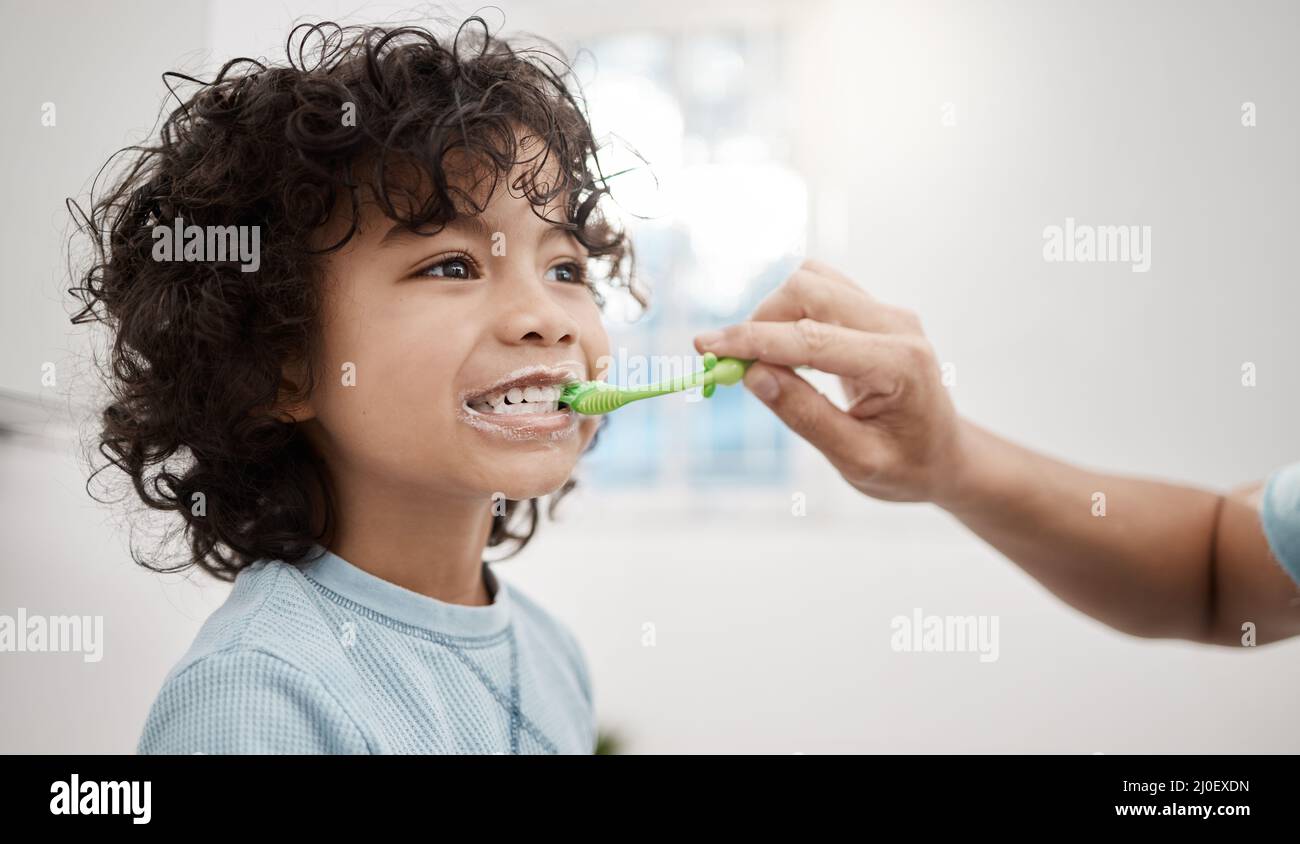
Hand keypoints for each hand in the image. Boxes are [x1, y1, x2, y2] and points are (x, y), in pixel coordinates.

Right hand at [693, 259, 966, 503]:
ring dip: (773, 315)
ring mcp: (887, 312)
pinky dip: (789, 314)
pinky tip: (783, 352)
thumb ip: (805, 415)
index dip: (751, 341)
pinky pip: (820, 291)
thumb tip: (752, 375)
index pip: (811, 339)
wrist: (945, 456)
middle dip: (759, 322)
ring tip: (761, 363)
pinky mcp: (874, 312)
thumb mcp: (855, 459)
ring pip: (811, 282)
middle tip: (730, 366)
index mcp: (899, 364)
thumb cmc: (907, 466)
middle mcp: (896, 325)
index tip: (705, 347)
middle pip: (808, 290)